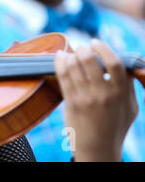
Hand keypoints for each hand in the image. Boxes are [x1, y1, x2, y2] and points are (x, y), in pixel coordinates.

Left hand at [54, 39, 137, 161]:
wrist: (98, 148)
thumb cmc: (115, 125)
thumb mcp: (130, 106)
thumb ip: (128, 85)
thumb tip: (124, 64)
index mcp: (121, 92)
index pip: (114, 63)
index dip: (103, 48)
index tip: (95, 42)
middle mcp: (104, 94)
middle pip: (90, 60)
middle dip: (83, 49)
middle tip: (81, 47)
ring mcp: (86, 98)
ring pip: (74, 66)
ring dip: (70, 55)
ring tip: (70, 53)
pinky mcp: (72, 102)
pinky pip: (63, 76)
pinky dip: (60, 62)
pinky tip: (60, 56)